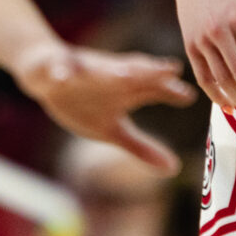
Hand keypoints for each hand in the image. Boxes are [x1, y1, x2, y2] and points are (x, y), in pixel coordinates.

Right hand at [16, 45, 194, 172]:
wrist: (45, 72)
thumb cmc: (85, 101)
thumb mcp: (113, 129)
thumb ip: (141, 147)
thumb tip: (174, 168)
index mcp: (125, 89)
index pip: (152, 88)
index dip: (170, 91)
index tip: (190, 96)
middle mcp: (109, 76)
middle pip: (134, 72)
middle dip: (151, 70)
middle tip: (172, 68)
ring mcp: (83, 71)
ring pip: (99, 68)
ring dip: (111, 69)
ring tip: (126, 72)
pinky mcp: (58, 67)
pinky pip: (59, 69)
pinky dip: (61, 72)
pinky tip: (63, 78)